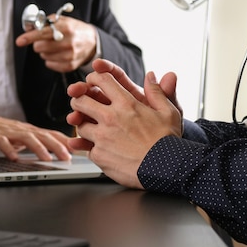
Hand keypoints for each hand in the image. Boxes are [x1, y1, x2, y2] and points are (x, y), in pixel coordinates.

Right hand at [0, 112, 71, 160]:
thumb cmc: (3, 133)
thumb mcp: (23, 138)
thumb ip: (38, 144)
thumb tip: (59, 152)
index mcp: (31, 131)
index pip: (51, 134)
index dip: (65, 141)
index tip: (77, 150)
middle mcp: (23, 130)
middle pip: (43, 135)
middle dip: (56, 145)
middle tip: (67, 157)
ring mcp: (9, 133)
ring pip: (26, 137)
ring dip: (38, 147)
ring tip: (47, 158)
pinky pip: (3, 143)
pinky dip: (9, 150)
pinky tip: (15, 159)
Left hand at [15, 15, 97, 72]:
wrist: (92, 42)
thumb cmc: (75, 30)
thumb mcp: (63, 20)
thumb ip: (47, 22)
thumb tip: (30, 28)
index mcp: (66, 28)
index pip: (43, 33)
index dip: (29, 37)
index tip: (19, 41)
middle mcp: (68, 42)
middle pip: (40, 47)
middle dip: (38, 44)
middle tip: (45, 41)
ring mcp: (70, 55)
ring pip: (44, 56)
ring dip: (45, 52)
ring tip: (55, 47)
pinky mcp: (70, 65)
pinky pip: (50, 64)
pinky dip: (50, 60)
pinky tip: (58, 54)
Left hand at [67, 62, 182, 188]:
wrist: (165, 170)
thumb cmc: (168, 142)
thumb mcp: (168, 111)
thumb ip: (156, 92)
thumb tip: (151, 76)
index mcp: (126, 104)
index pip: (101, 80)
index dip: (94, 77)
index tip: (93, 81)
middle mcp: (111, 118)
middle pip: (80, 101)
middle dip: (79, 100)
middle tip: (83, 103)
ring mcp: (102, 137)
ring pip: (79, 125)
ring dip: (84, 124)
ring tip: (93, 128)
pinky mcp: (99, 155)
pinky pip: (86, 147)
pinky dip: (91, 147)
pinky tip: (100, 147)